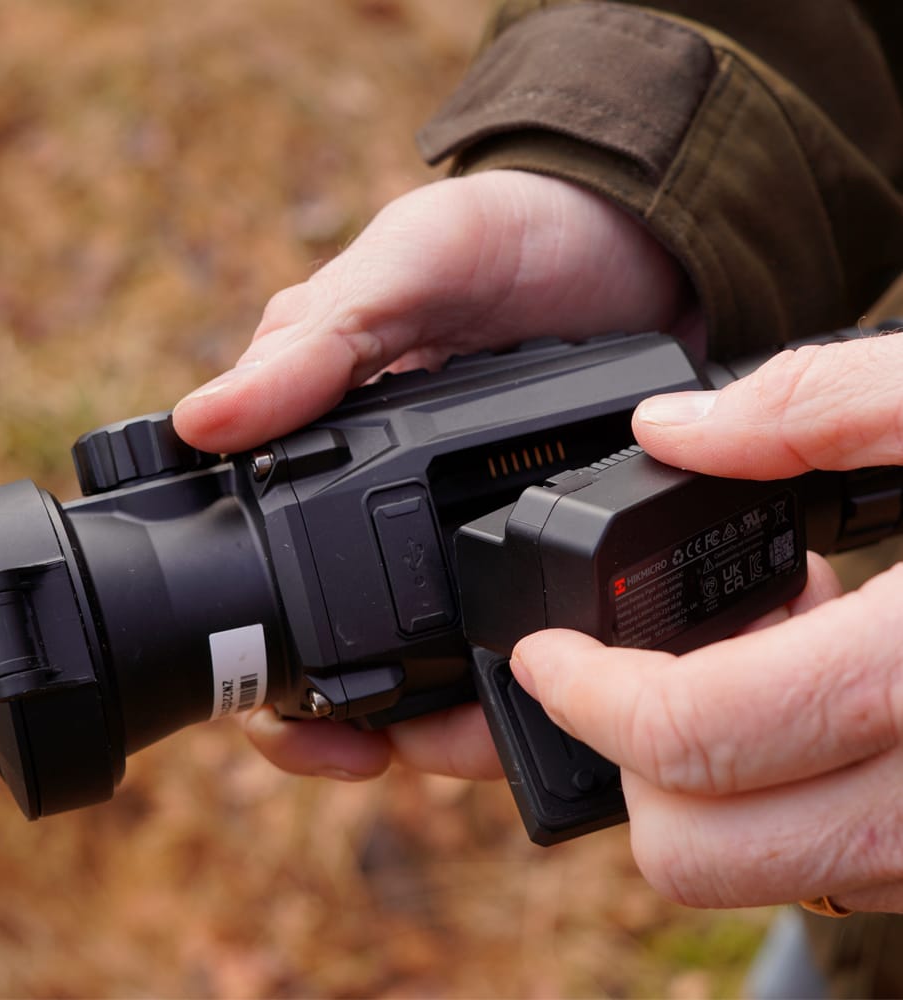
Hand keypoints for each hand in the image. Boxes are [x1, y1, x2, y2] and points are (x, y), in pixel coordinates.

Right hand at [173, 169, 699, 780]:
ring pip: (428, 659)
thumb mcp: (408, 267)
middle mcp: (383, 504)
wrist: (641, 242)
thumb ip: (319, 340)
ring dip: (433, 719)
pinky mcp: (536, 541)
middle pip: (338, 640)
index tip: (275, 710)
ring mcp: (459, 531)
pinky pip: (518, 634)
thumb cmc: (507, 237)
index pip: (255, 563)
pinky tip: (532, 704)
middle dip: (343, 715)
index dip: (253, 652)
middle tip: (372, 747)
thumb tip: (202, 424)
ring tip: (454, 741)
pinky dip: (518, 682)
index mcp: (322, 445)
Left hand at [512, 333, 902, 910]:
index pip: (696, 738)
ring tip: (756, 661)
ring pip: (766, 874)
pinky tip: (825, 697)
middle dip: (633, 762)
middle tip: (639, 666)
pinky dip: (786, 799)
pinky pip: (843, 868)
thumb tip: (671, 430)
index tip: (545, 655)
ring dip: (707, 783)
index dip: (584, 698)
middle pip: (702, 849)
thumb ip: (813, 406)